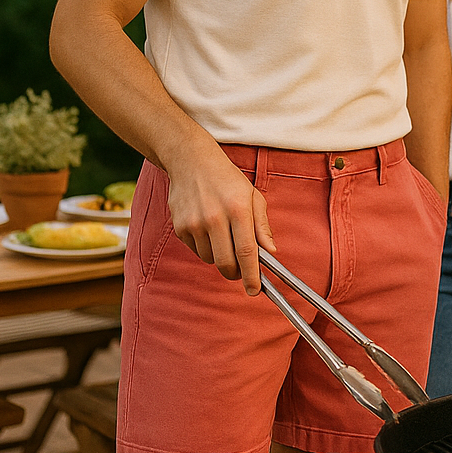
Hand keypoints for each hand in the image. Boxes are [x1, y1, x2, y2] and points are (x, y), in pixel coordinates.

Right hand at [165, 146, 276, 295]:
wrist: (191, 162)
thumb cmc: (228, 180)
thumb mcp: (253, 196)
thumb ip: (262, 225)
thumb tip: (271, 252)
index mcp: (238, 209)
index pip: (246, 251)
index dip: (251, 275)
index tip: (254, 290)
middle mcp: (215, 217)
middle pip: (226, 263)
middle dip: (236, 273)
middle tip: (241, 271)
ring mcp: (194, 223)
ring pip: (211, 259)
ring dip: (220, 258)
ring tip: (224, 236)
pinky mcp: (180, 227)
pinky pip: (196, 251)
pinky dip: (206, 248)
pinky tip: (208, 229)